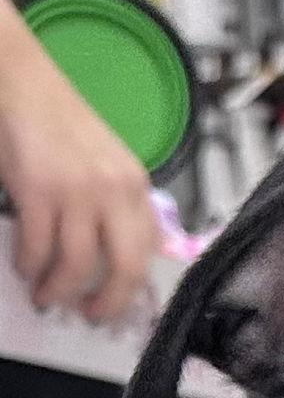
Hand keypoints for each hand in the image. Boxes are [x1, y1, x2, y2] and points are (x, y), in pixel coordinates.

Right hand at [0, 0, 157, 321]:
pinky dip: (29, 265)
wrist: (22, 81)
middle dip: (108, 303)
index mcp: (136, 188)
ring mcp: (76, 192)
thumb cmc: (62, 125)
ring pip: (75, 265)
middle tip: (90, 317)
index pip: (147, 253)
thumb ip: (123, 205)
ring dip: (58, 289)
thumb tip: (131, 253)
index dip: (133, 289)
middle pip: (124, 269)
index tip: (119, 306)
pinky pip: (36, 246)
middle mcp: (114, 192)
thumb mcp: (110, 164)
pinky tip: (25, 269)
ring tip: (47, 297)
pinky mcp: (36, 190)